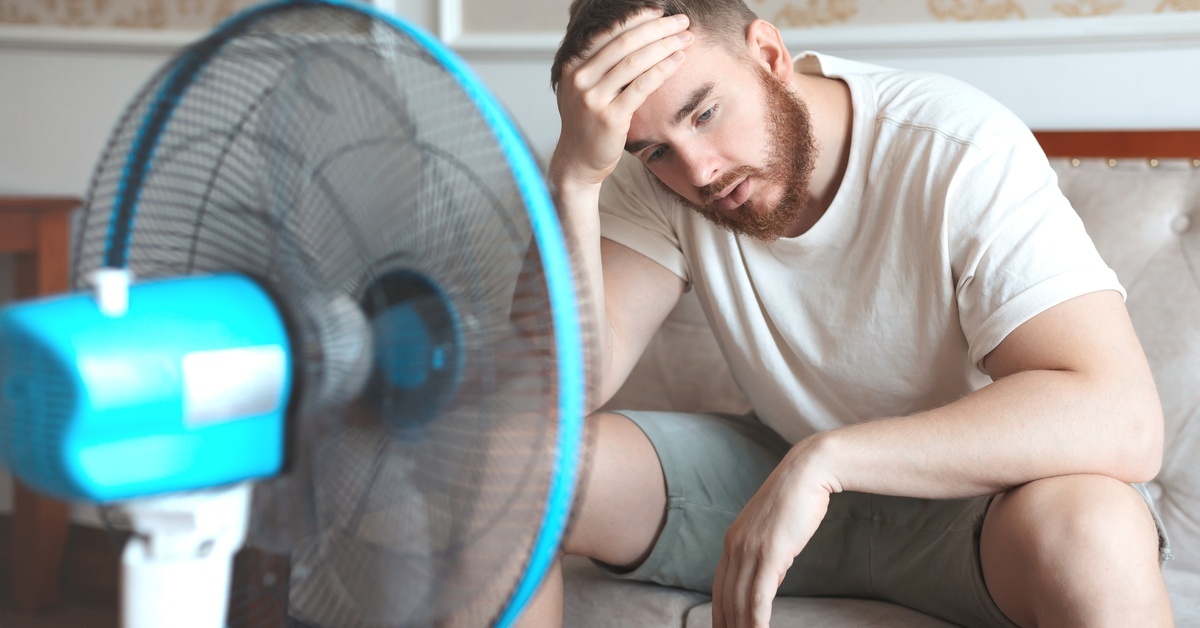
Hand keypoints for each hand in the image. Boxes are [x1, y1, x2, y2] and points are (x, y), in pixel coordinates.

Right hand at [549, 8, 693, 191]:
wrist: (578, 161)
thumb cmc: (589, 123)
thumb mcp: (585, 89)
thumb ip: (599, 65)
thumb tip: (632, 36)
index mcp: (573, 65)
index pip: (609, 32)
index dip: (637, 19)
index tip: (660, 12)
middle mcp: (579, 78)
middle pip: (624, 42)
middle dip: (657, 28)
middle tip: (681, 21)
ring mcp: (593, 98)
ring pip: (635, 61)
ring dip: (665, 45)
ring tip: (686, 38)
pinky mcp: (610, 117)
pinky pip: (641, 86)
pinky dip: (663, 69)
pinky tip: (679, 60)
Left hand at [712, 444, 834, 627]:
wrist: (806, 473)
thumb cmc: (795, 502)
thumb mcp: (773, 532)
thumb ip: (766, 557)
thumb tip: (768, 582)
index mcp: (732, 542)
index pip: (719, 588)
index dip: (719, 614)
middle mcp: (734, 547)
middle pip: (725, 599)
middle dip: (728, 626)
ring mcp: (750, 550)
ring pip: (740, 602)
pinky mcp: (769, 554)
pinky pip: (758, 597)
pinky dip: (757, 621)